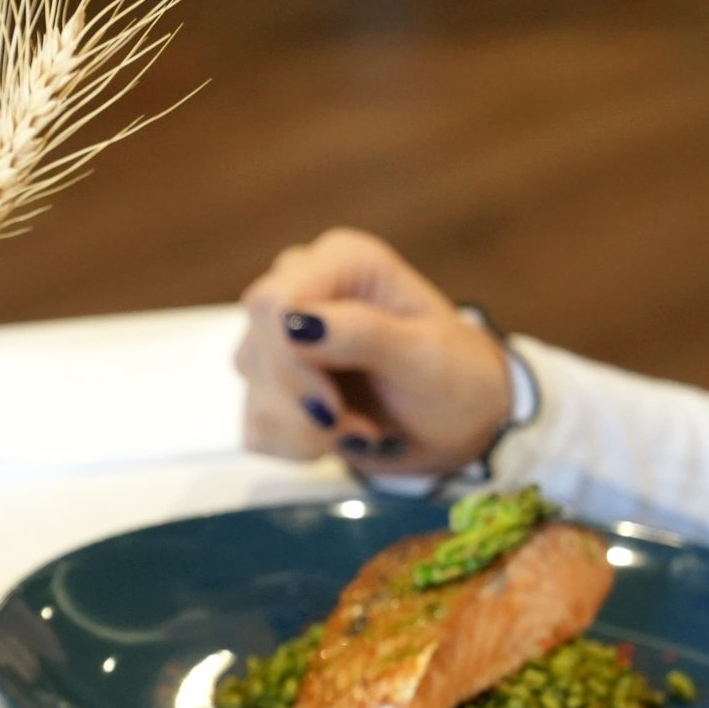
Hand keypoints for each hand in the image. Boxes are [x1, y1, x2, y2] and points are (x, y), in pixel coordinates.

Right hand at [235, 227, 512, 476]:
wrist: (456, 423)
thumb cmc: (453, 378)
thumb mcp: (425, 356)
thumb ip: (364, 333)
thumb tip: (293, 324)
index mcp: (341, 262)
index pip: (275, 302)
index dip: (290, 357)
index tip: (333, 404)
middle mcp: (301, 289)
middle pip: (257, 345)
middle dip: (303, 400)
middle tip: (359, 425)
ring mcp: (277, 338)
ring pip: (252, 390)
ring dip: (307, 428)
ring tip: (362, 426)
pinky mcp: (269, 384)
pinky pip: (254, 424)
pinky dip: (297, 445)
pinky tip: (338, 435)